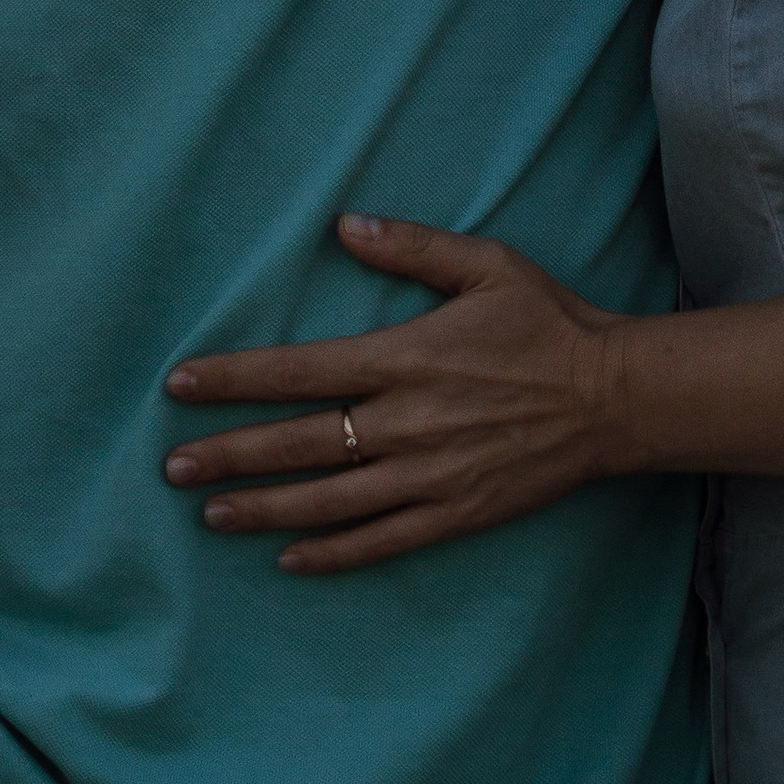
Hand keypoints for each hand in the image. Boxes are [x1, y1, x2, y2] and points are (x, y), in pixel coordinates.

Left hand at [162, 214, 634, 571]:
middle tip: (172, 466)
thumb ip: (414, 247)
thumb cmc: (548, 323)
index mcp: (404, 359)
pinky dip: (330, 553)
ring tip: (210, 513)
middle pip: (297, 443)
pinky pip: (378, 541)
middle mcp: (405, 423)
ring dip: (262, 508)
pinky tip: (288, 559)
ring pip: (326, 500)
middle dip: (229, 454)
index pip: (297, 372)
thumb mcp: (487, 265)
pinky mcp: (453, 514)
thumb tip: (346, 225)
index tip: (182, 385)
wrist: (611, 397)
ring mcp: (427, 475)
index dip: (233, 380)